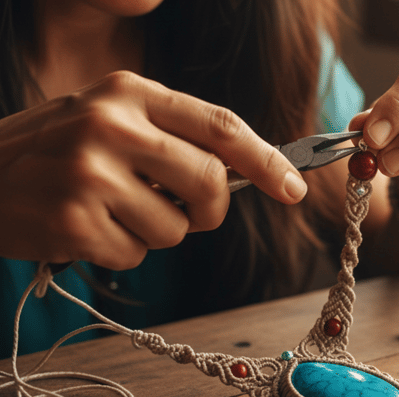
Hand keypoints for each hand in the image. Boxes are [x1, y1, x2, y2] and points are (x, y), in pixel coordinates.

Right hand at [0, 71, 304, 269]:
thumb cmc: (56, 152)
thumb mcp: (111, 120)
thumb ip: (173, 138)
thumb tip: (246, 174)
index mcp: (130, 92)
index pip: (221, 125)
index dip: (266, 160)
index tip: (294, 189)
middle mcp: (111, 124)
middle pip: (210, 182)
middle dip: (210, 210)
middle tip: (186, 212)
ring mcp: (90, 172)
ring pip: (176, 228)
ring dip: (154, 231)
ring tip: (110, 210)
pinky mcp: (74, 221)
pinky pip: (136, 254)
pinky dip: (120, 250)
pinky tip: (85, 228)